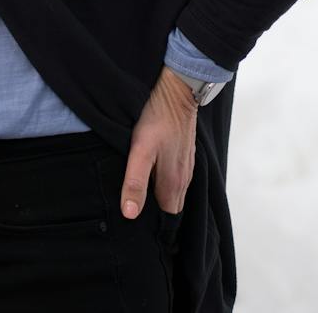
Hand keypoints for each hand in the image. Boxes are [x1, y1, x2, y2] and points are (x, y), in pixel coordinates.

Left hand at [119, 67, 197, 218]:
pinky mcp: (186, 153)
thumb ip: (136, 182)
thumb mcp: (140, 151)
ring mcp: (187, 165)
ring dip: (161, 198)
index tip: (137, 226)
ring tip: (141, 197)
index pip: (167, 219)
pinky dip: (165, 183)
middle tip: (134, 213)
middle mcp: (184, 179)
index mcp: (173, 183)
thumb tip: (130, 214)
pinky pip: (177, 178)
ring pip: (175, 193)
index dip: (153, 225)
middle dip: (157, 216)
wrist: (177, 91)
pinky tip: (152, 176)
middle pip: (171, 208)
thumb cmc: (157, 120)